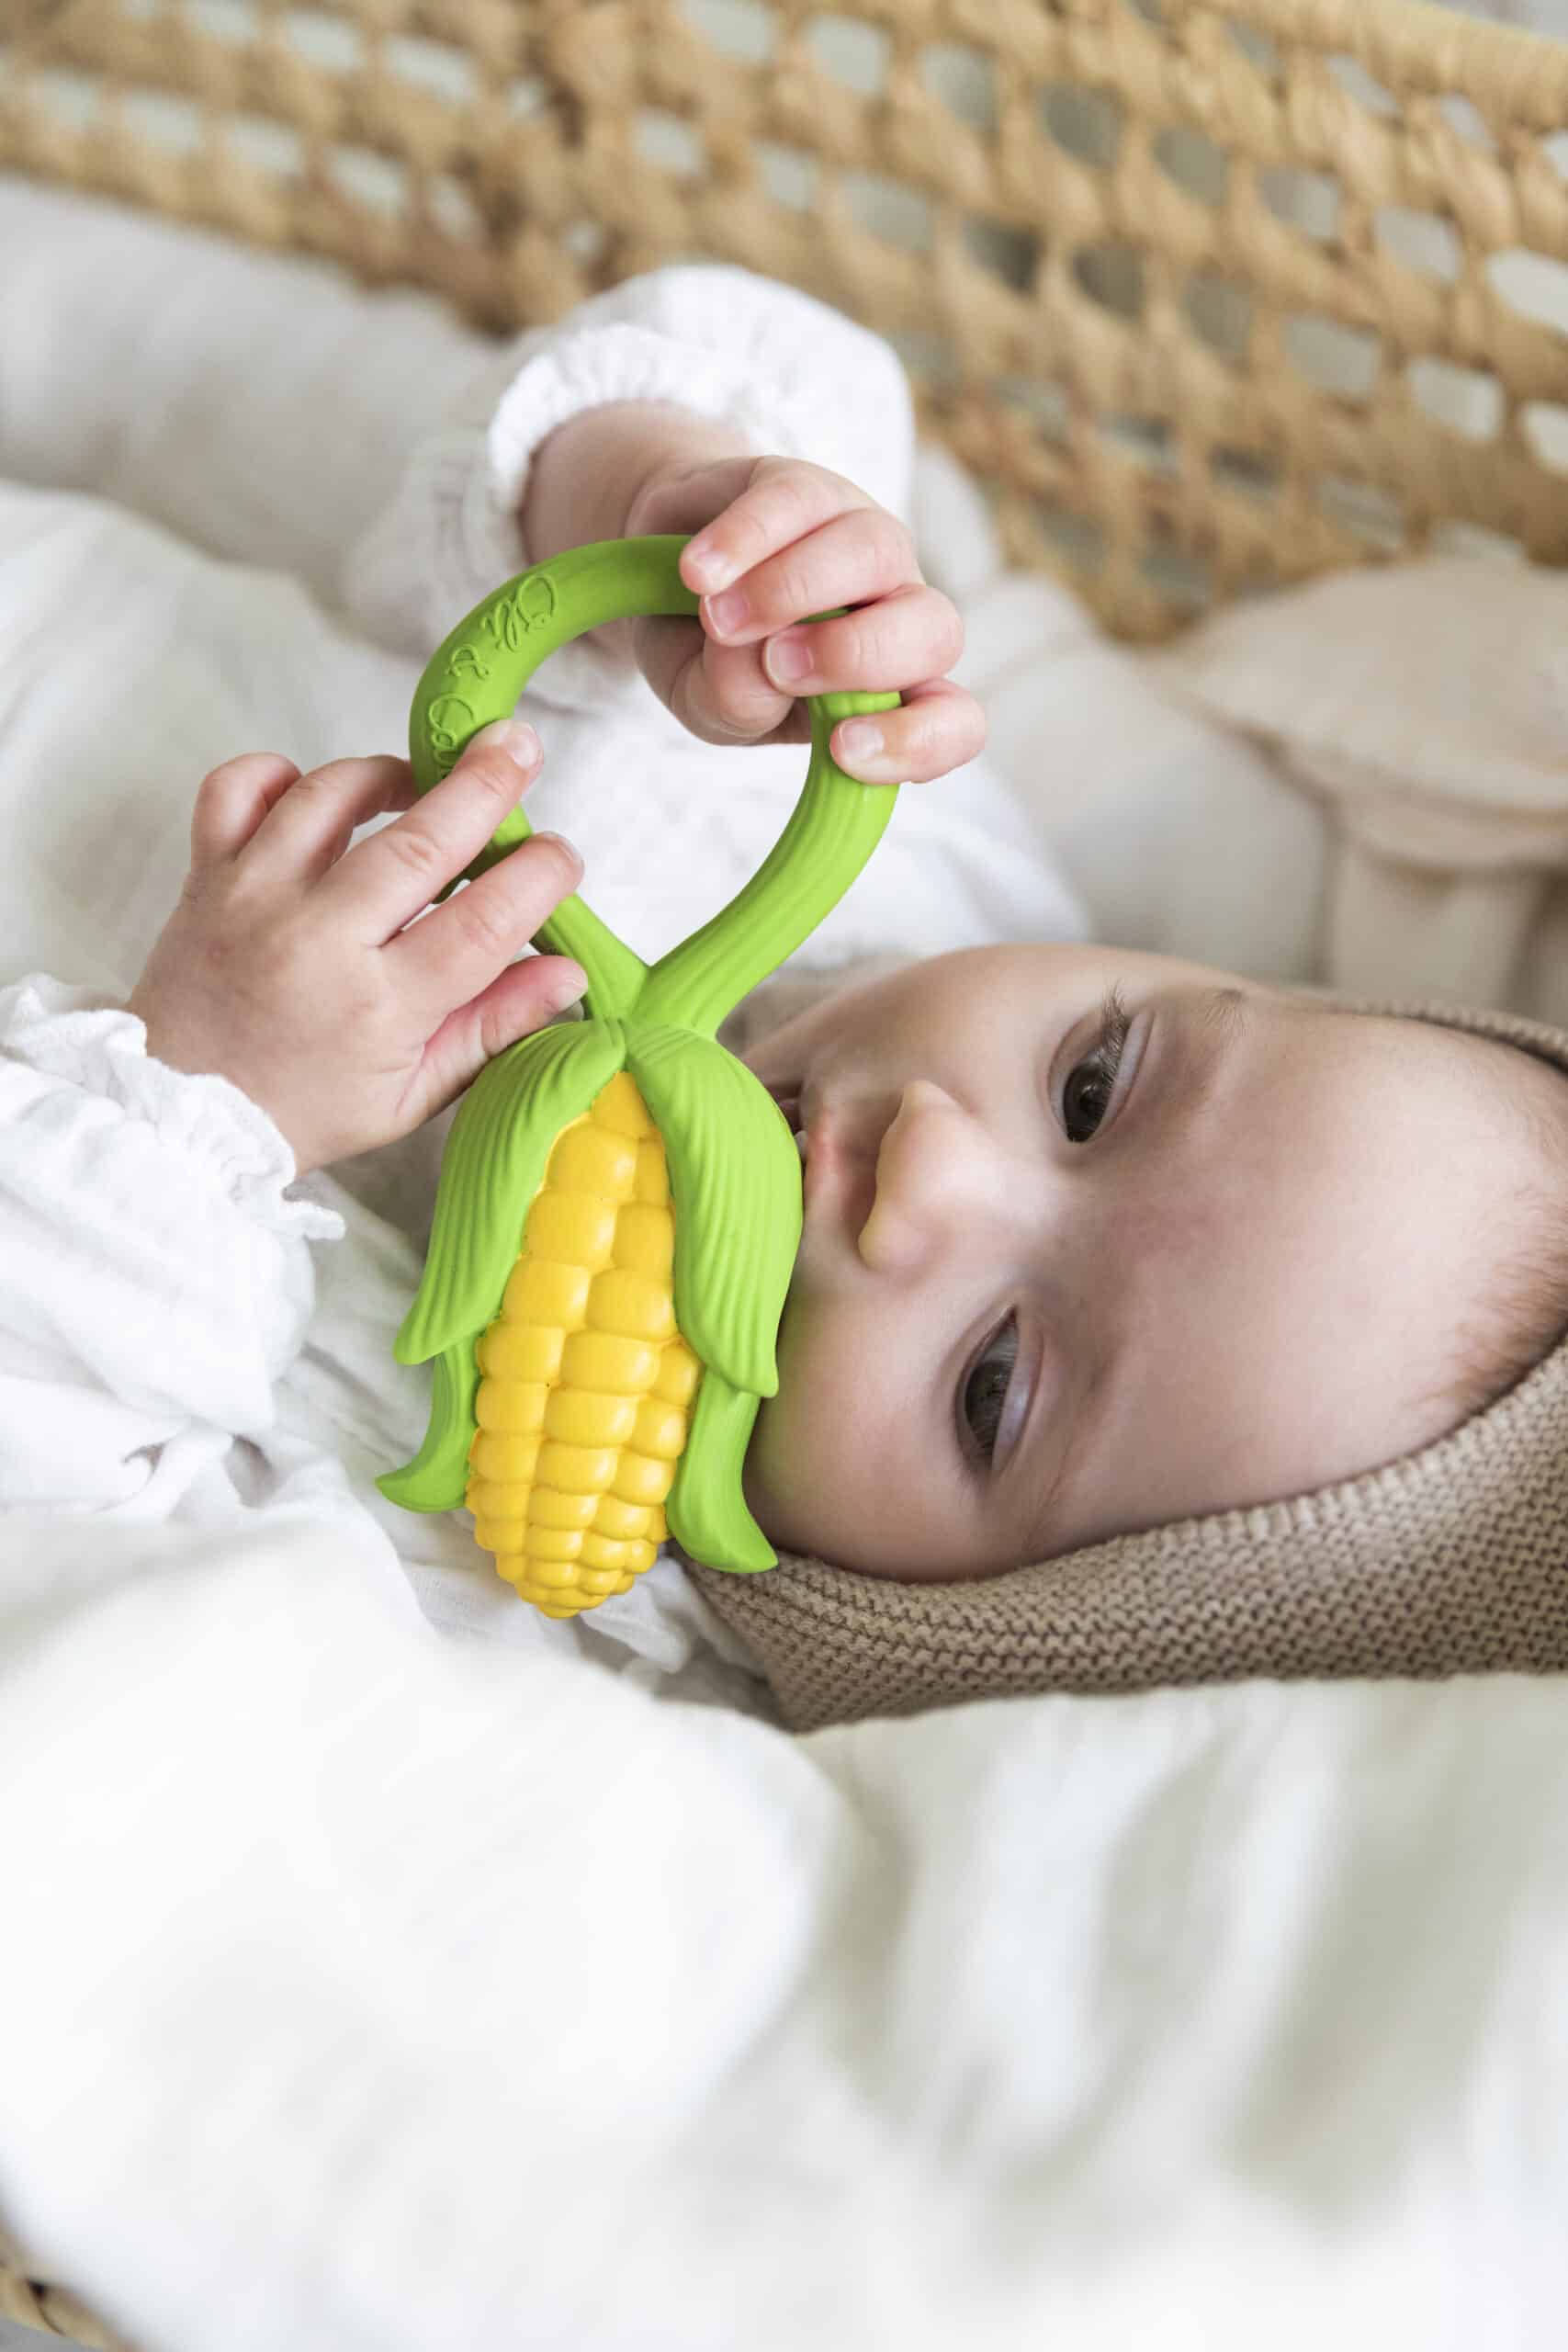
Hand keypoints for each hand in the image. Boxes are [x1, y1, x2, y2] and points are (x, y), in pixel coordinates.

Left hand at [128, 724, 585, 1176]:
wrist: (184, 1116)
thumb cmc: (307, 1108)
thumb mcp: (414, 1094)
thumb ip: (493, 1028)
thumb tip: (567, 972)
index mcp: (380, 1008)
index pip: (483, 924)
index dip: (537, 878)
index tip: (562, 856)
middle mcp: (317, 942)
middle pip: (418, 844)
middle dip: (483, 786)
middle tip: (520, 746)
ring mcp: (255, 900)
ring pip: (330, 798)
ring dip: (388, 775)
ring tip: (422, 783)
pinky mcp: (206, 875)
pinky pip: (236, 788)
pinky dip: (277, 773)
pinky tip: (317, 793)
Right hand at [625, 452, 984, 785]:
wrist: (658, 572)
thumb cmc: (708, 657)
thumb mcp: (710, 704)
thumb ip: (737, 703)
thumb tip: (760, 664)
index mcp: (891, 690)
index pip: (952, 721)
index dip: (918, 741)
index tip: (841, 750)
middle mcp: (895, 615)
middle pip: (935, 630)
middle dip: (856, 656)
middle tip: (777, 667)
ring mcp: (863, 542)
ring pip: (874, 551)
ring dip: (794, 592)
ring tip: (718, 620)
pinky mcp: (811, 487)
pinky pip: (799, 501)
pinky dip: (746, 540)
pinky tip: (699, 573)